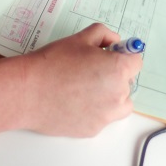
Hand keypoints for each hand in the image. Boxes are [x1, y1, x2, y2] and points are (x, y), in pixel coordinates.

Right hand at [20, 24, 142, 136]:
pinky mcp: (93, 130)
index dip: (124, 56)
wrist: (29, 91)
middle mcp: (118, 95)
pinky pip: (103, 117)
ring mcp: (106, 116)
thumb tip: (115, 43)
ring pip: (120, 103)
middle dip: (114, 75)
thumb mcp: (81, 37)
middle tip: (90, 69)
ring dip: (110, 95)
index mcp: (118, 69)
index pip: (137, 62)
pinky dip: (95, 110)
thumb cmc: (54, 62)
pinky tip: (75, 101)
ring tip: (85, 87)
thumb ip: (105, 35)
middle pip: (128, 83)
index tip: (111, 55)